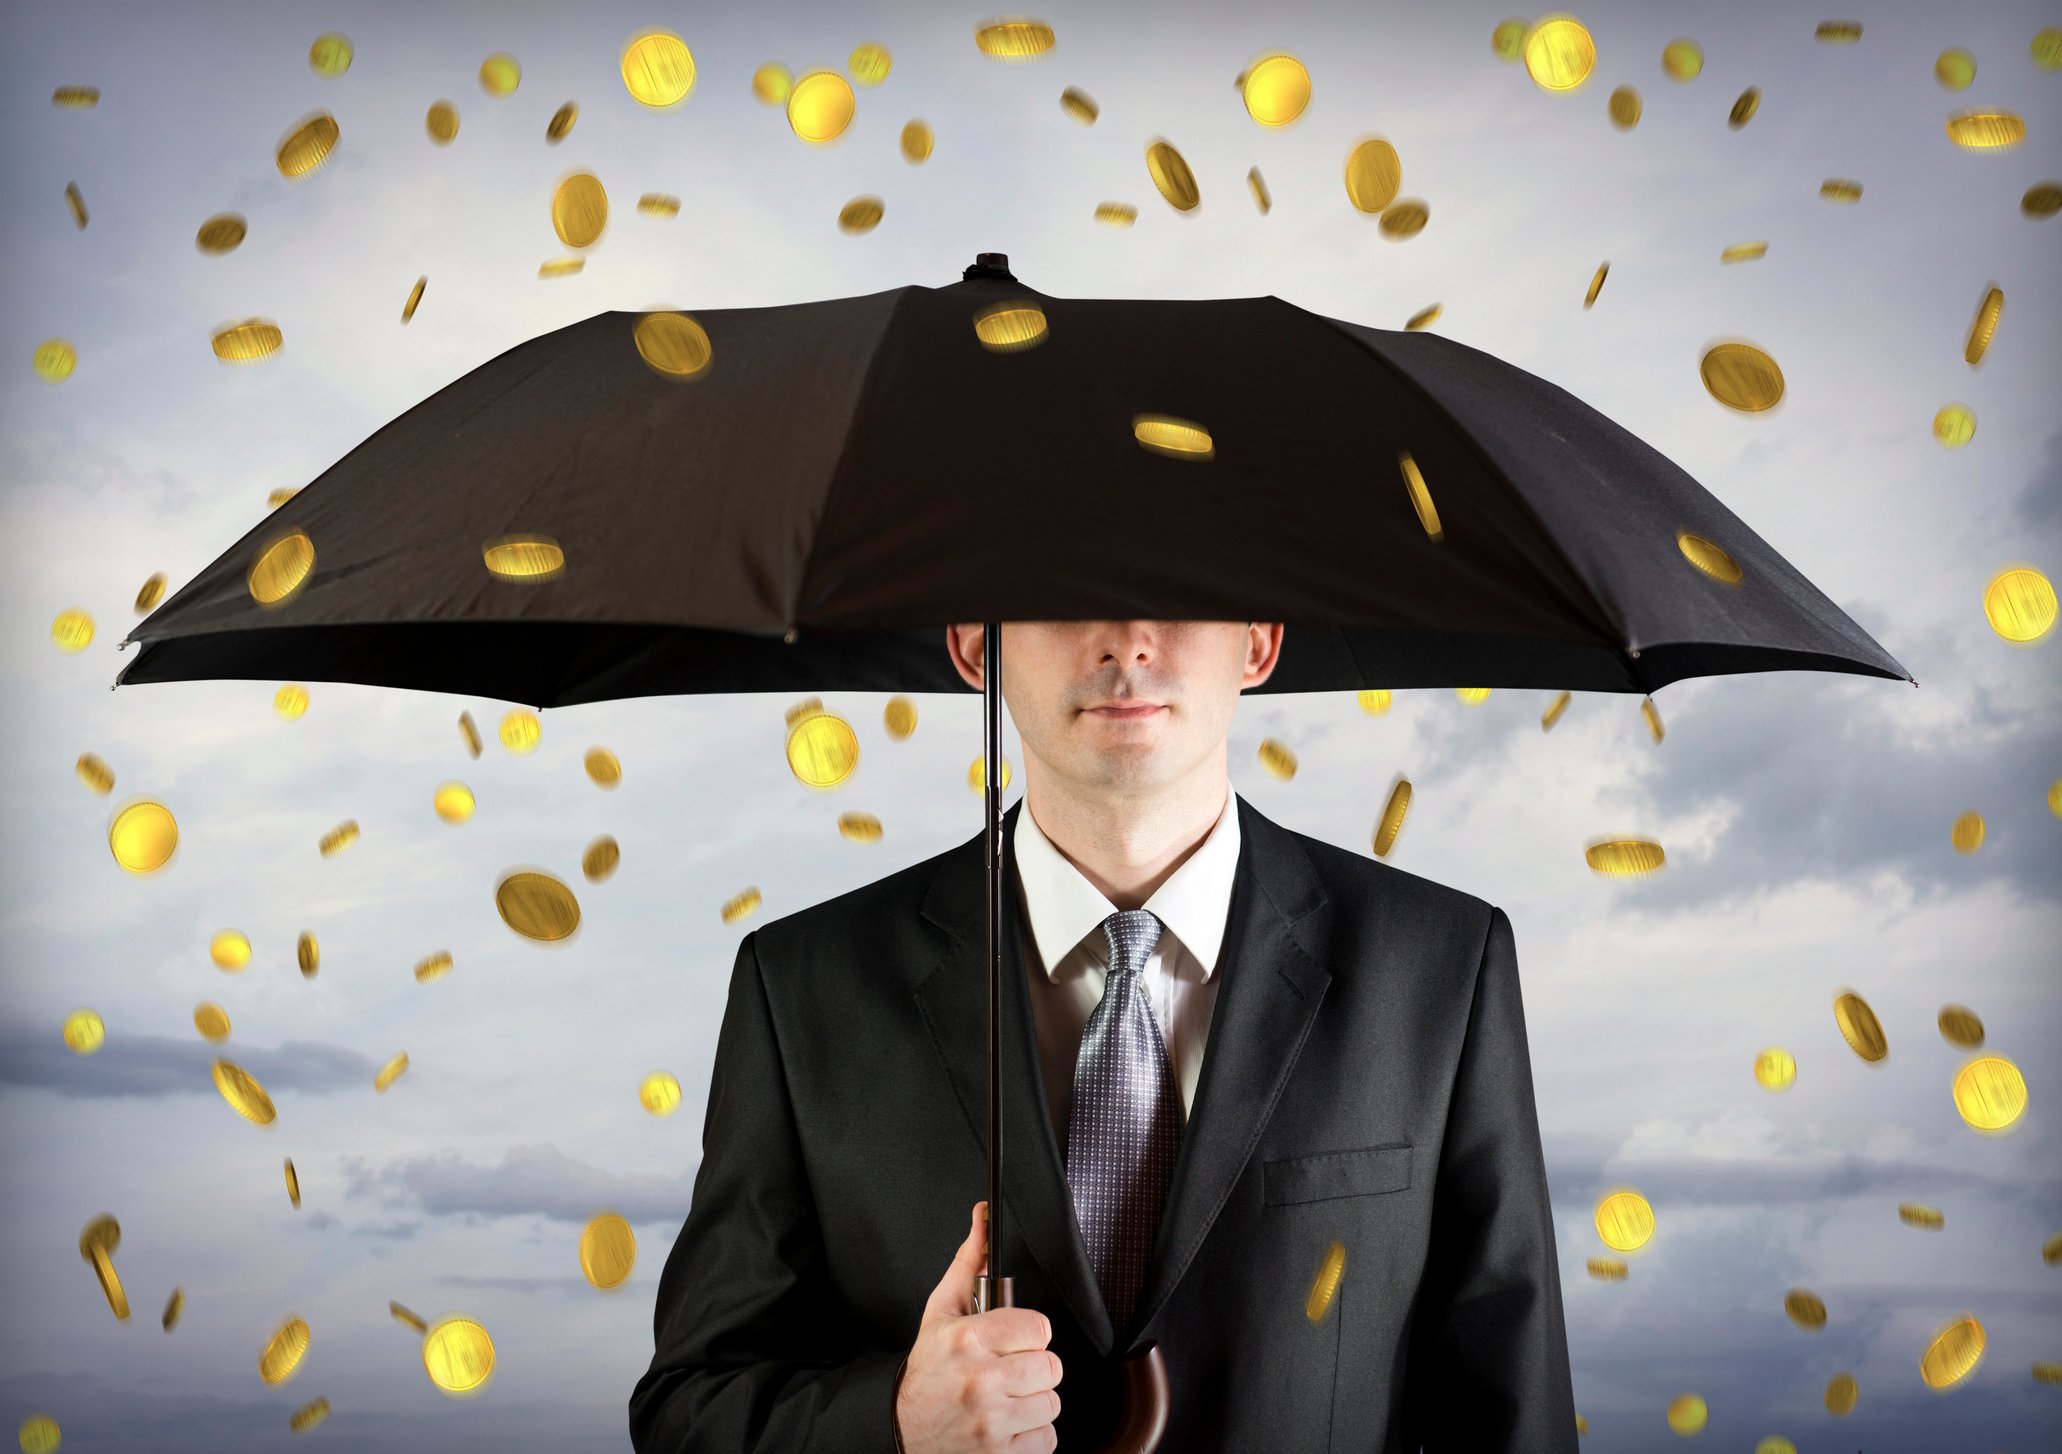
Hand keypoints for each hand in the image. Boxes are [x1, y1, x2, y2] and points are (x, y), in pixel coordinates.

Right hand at [895, 1201, 1061, 1452]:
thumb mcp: (941, 1312)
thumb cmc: (927, 1370)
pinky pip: (1047, 1438)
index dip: (1029, 1334)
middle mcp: (980, 1380)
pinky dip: (1032, 1434)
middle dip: (1033, 1368)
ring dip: (1034, 1402)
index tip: (1014, 1340)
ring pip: (1052, 1404)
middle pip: (1051, 1367)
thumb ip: (970, 1264)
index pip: (1040, 1328)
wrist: (902, 1428)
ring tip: (1006, 1397)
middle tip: (1009, 1370)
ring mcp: (991, 1422)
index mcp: (968, 1339)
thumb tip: (983, 1219)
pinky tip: (1007, 1423)